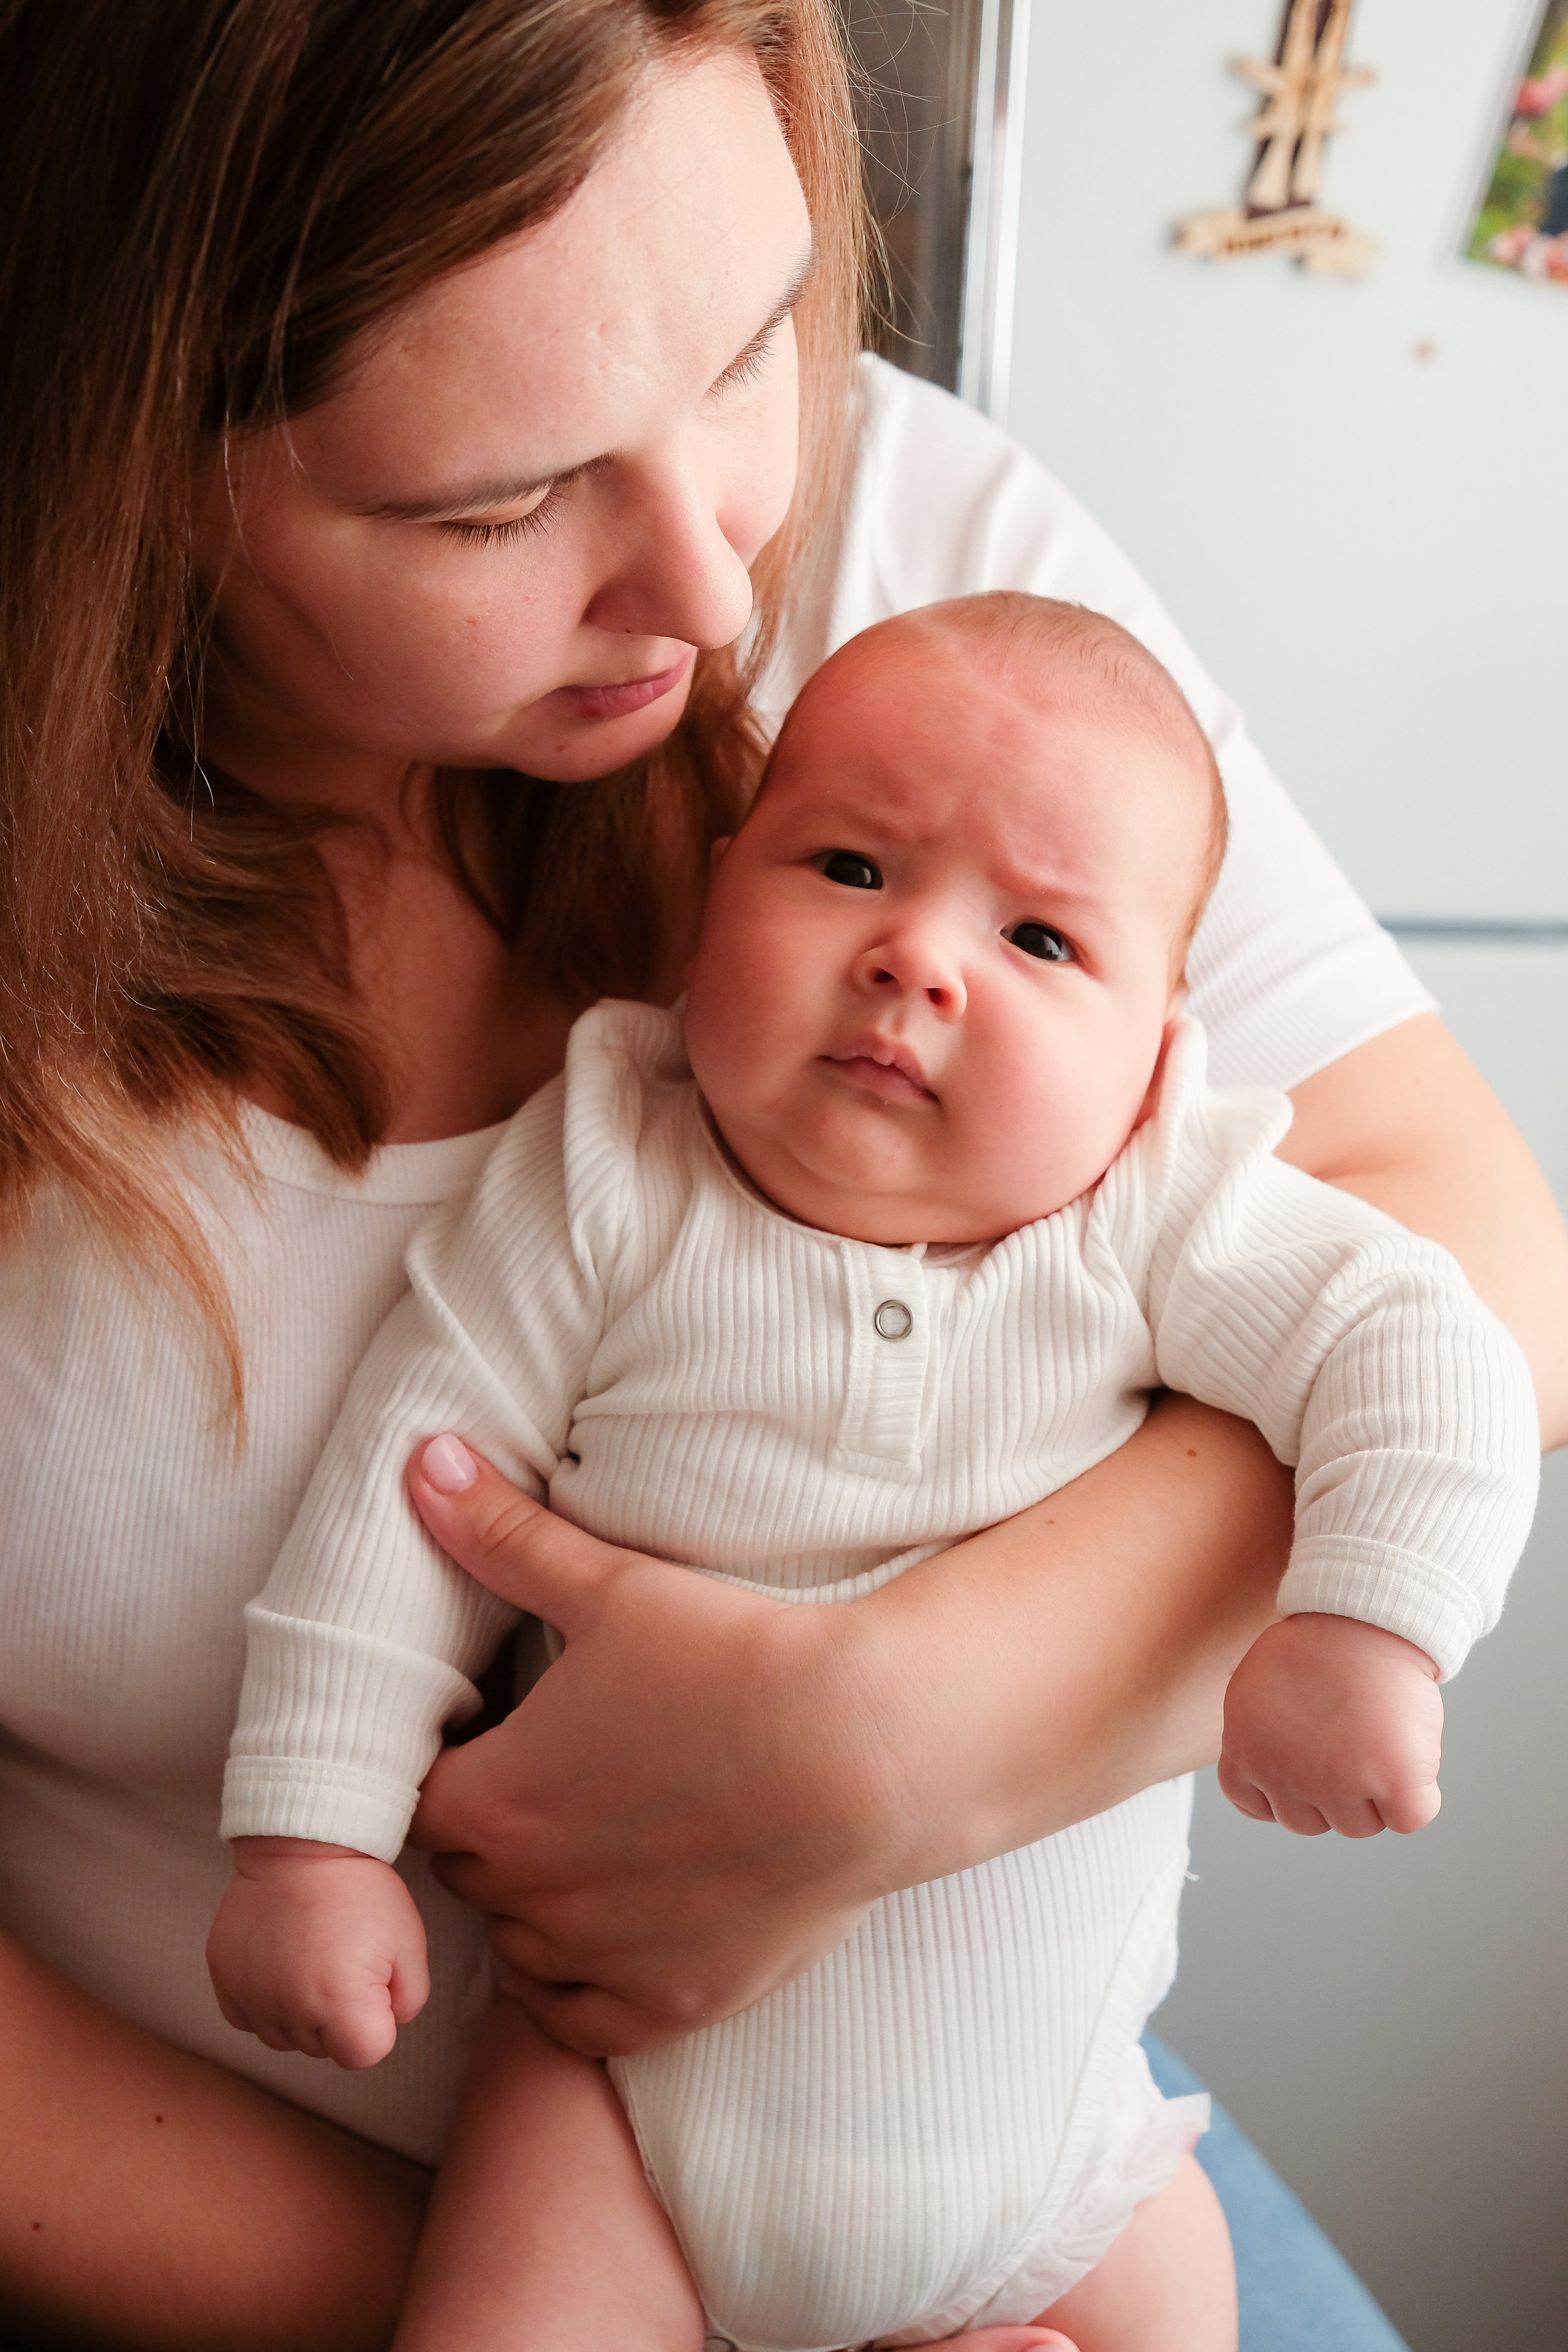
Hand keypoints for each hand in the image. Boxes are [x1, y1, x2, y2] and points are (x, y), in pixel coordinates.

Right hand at [207, 1838, 429, 2067]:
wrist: (303, 1841)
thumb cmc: (361, 1889)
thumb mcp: (409, 1941)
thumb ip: (409, 1999)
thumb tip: (387, 2024)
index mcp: (340, 2003)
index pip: (365, 2054)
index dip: (377, 2021)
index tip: (374, 1981)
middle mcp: (289, 2008)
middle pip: (323, 2047)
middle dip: (340, 2015)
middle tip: (343, 1958)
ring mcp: (250, 1994)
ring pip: (283, 2036)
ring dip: (300, 2010)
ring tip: (312, 1955)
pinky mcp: (223, 1977)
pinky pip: (247, 2016)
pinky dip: (264, 1998)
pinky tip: (281, 1959)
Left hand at [405, 1436, 903, 2057]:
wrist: (872, 1750)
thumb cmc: (736, 1659)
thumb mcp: (609, 1584)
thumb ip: (502, 1535)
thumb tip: (420, 1459)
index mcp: (495, 1805)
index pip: (414, 1800)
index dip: (448, 1760)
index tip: (494, 1729)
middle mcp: (531, 1900)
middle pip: (466, 1873)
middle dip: (492, 1826)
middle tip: (553, 1771)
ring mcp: (605, 1960)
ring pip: (519, 1948)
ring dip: (535, 1904)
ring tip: (594, 1836)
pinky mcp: (677, 2002)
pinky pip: (584, 2019)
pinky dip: (586, 1980)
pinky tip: (621, 1919)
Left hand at [1219, 1614, 1442, 1836]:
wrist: (1363, 1614)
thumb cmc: (1318, 1642)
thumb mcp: (1256, 1689)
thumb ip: (1260, 1736)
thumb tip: (1278, 1764)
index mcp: (1244, 1751)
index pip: (1253, 1803)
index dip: (1285, 1789)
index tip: (1307, 1760)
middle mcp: (1284, 1777)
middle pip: (1310, 1821)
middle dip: (1330, 1790)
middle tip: (1349, 1738)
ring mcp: (1338, 1785)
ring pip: (1359, 1824)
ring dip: (1374, 1792)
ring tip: (1378, 1733)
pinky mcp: (1394, 1782)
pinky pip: (1410, 1817)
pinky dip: (1417, 1794)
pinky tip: (1409, 1752)